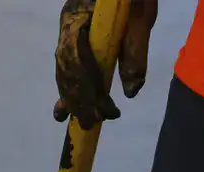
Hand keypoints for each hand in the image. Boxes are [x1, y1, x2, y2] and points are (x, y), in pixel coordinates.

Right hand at [53, 0, 157, 129]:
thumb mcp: (141, 17)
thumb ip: (135, 51)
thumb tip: (131, 92)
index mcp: (80, 15)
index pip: (75, 58)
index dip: (86, 88)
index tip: (105, 110)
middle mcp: (67, 23)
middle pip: (66, 67)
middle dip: (77, 100)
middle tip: (91, 124)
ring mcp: (67, 29)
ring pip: (63, 69)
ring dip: (72, 98)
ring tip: (84, 120)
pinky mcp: (72, 34)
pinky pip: (65, 65)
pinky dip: (68, 88)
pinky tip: (66, 109)